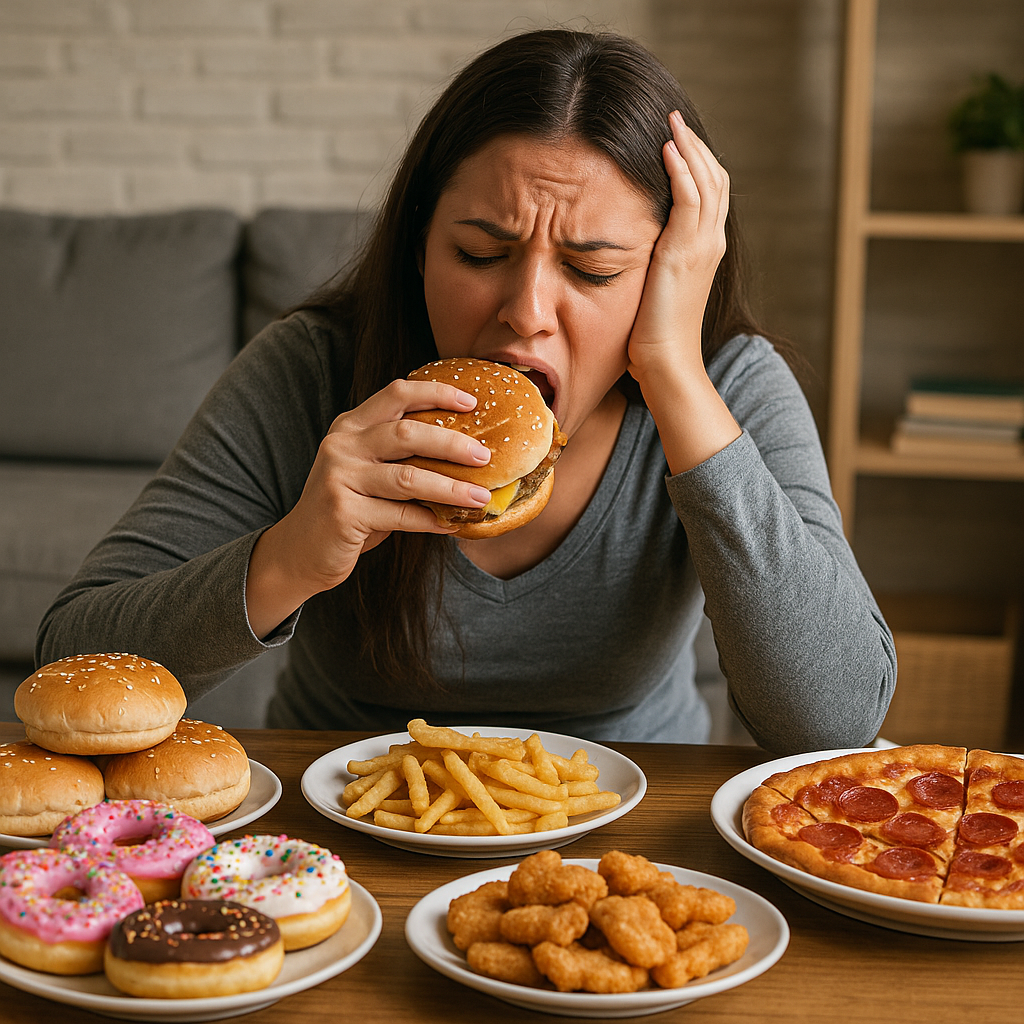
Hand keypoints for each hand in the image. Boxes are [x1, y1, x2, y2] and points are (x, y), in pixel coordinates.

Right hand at [245, 378, 492, 637]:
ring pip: (409, 477)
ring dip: (451, 488)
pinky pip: (401, 515)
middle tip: (484, 456)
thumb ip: (401, 456)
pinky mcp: (344, 513)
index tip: (472, 403)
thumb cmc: (348, 507)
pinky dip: (432, 520)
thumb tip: (464, 451)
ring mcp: (341, 478)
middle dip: (452, 443)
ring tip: (481, 496)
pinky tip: (453, 525)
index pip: (397, 393)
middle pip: (407, 433)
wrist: (301, 550)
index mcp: (351, 426)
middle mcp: (342, 446)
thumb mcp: (367, 471)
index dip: (436, 393)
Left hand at [627, 109, 729, 382]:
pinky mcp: (684, 252)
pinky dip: (681, 169)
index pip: (710, 193)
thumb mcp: (654, 288)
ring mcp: (702, 246)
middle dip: (696, 145)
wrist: (665, 362)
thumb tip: (630, 247)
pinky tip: (666, 148)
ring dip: (688, 147)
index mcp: (706, 250)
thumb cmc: (652, 336)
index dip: (696, 163)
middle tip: (675, 117)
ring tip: (671, 121)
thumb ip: (652, 261)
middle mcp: (711, 242)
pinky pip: (689, 198)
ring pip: (706, 181)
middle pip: (715, 178)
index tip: (676, 139)